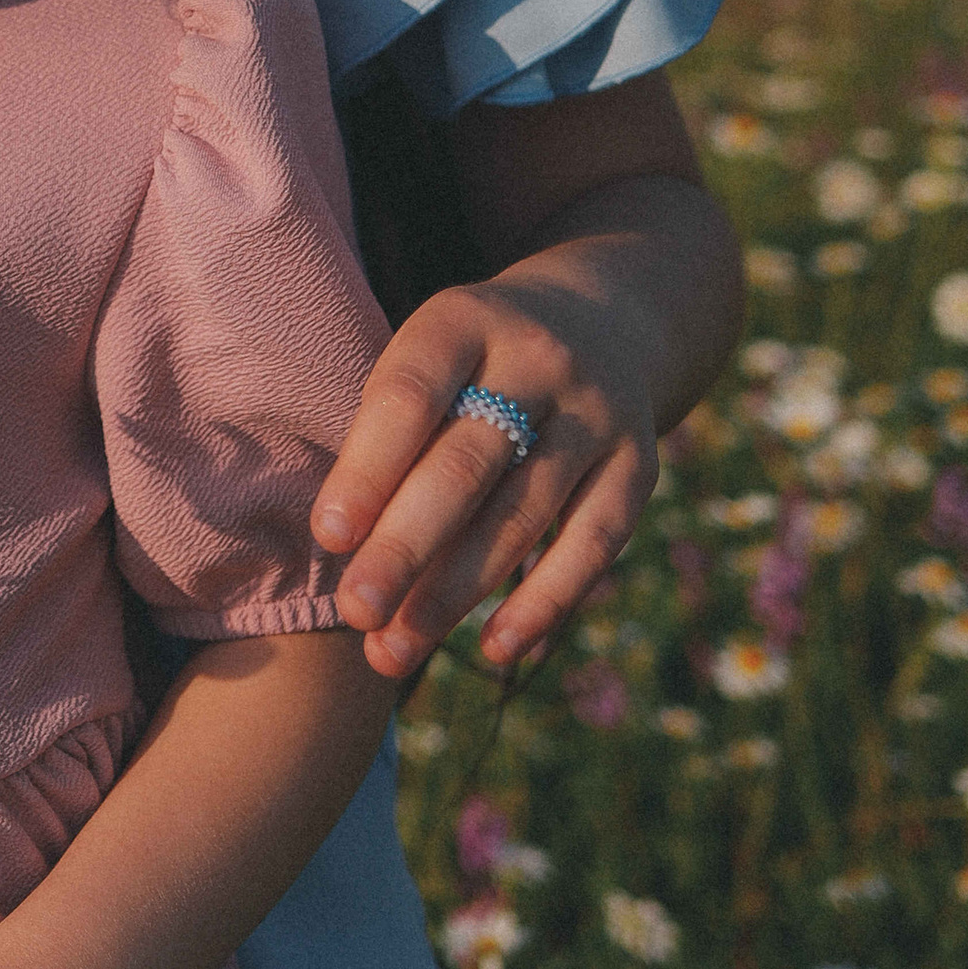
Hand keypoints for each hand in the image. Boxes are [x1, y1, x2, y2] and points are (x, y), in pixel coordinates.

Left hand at [312, 271, 659, 678]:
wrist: (600, 318)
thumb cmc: (472, 361)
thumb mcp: (429, 354)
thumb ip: (388, 429)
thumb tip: (341, 545)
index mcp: (464, 319)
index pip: (410, 395)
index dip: (368, 468)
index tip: (327, 536)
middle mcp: (538, 359)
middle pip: (464, 465)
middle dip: (404, 547)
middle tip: (356, 609)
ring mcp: (597, 411)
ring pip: (521, 514)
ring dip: (454, 593)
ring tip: (394, 650)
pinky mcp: (639, 464)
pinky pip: (592, 544)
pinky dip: (542, 601)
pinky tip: (494, 648)